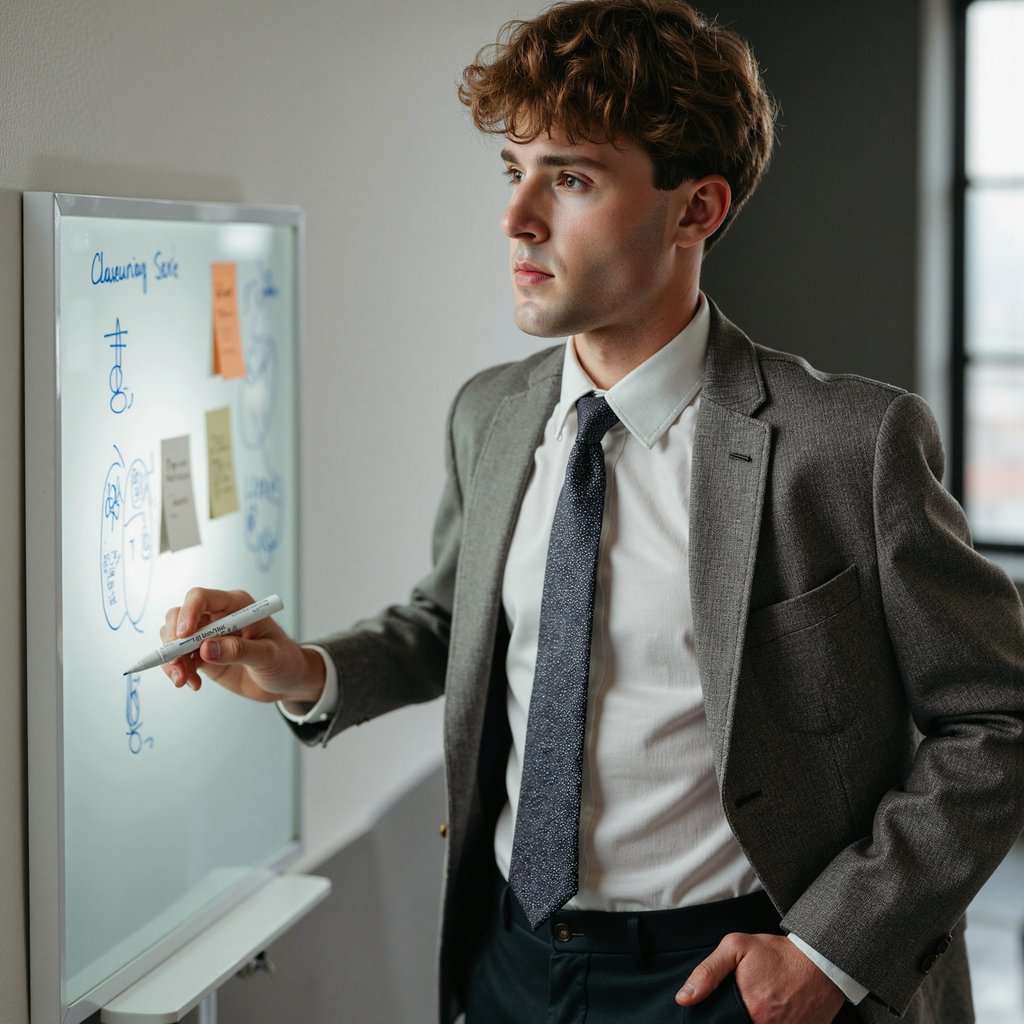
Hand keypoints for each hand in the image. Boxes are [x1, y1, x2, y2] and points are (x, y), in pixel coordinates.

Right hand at [159, 587, 324, 705]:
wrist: (287, 680)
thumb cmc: (285, 660)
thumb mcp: (268, 655)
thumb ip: (239, 650)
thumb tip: (206, 648)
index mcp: (237, 605)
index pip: (201, 597)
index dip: (188, 613)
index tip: (183, 636)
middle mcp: (218, 616)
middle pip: (179, 616)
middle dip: (172, 640)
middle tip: (177, 664)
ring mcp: (208, 635)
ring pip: (173, 638)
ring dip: (172, 660)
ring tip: (184, 681)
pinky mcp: (202, 654)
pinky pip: (178, 658)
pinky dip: (178, 671)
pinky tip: (193, 685)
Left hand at [675, 933, 846, 1023]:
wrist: (821, 961)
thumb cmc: (776, 953)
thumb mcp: (736, 947)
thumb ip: (708, 972)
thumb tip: (683, 998)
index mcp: (749, 1009)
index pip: (722, 1023)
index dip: (717, 1019)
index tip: (719, 1011)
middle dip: (733, 1018)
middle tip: (741, 1004)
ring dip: (753, 1021)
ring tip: (756, 1006)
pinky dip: (773, 1023)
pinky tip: (772, 1013)